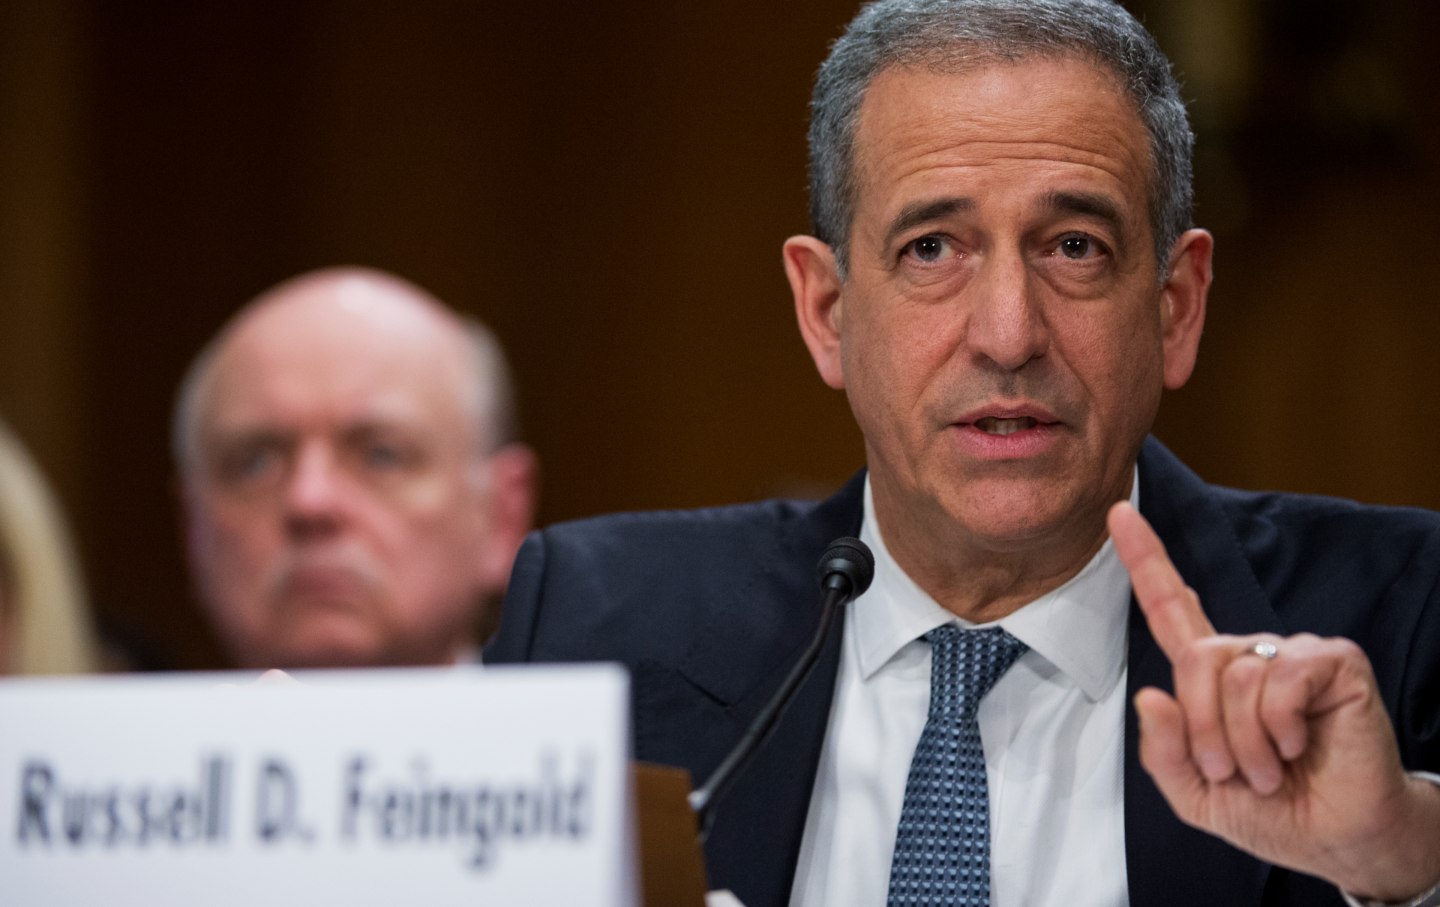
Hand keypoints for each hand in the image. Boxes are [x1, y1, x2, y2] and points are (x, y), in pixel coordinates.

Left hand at [1107, 501, 1439, 902]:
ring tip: (1268, 770)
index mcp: (1211, 677)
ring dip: (1244, 739)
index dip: (1144, 560)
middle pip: (1195, 658)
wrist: (1336, 839)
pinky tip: (1297, 745)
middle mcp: (1249, 654)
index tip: (1119, 512)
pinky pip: (1281, 678)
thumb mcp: (1195, 792)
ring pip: (1235, 674)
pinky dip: (1279, 725)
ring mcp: (1292, 653)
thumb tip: (1149, 695)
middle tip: (1231, 771)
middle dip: (1202, 727)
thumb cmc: (1270, 811)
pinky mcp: (1333, 662)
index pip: (1171, 608)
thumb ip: (1163, 751)